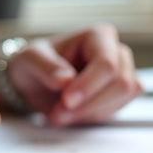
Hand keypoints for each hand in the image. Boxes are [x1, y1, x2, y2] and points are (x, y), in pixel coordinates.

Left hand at [0, 25, 142, 125]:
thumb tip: (66, 79)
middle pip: (121, 84)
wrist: (35, 82)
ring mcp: (122, 72)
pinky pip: (119, 108)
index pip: (107, 64)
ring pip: (123, 98)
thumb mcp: (28, 60)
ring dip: (90, 112)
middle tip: (58, 113)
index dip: (89, 86)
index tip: (66, 101)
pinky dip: (95, 116)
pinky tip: (75, 113)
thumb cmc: (34, 64)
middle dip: (88, 104)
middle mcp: (116, 51)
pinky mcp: (121, 93)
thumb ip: (45, 67)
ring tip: (61, 113)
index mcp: (98, 36)